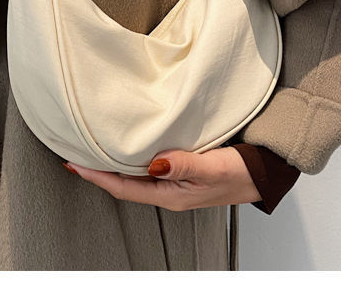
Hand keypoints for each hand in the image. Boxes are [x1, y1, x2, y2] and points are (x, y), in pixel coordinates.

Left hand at [61, 147, 261, 210]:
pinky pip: (151, 166)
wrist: (264, 172)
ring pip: (137, 175)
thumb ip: (183, 165)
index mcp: (171, 195)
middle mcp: (169, 191)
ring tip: (96, 148)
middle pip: (125, 183)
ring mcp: (176, 182)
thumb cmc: (241, 172)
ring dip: (116, 163)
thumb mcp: (212, 167)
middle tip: (78, 152)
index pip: (125, 188)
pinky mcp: (183, 170)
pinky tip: (132, 145)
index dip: (98, 177)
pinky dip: (135, 156)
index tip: (76, 165)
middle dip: (100, 171)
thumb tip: (154, 164)